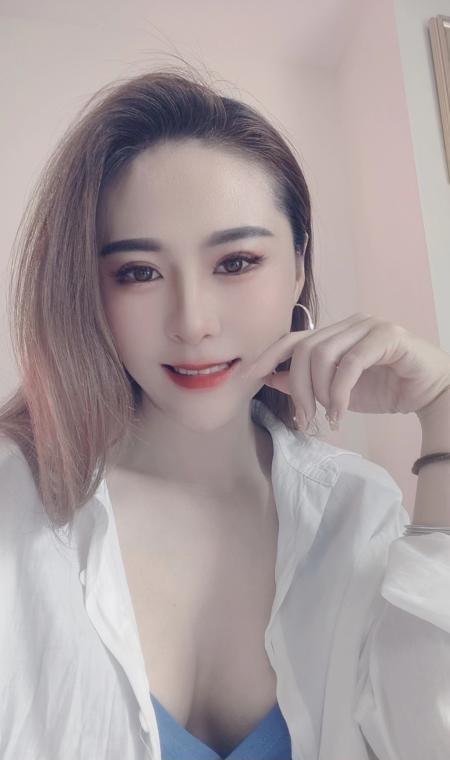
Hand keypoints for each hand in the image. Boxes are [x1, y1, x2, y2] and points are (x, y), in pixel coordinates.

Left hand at [241, 312, 449, 429]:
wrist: (430, 392)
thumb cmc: (385, 389)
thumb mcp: (335, 391)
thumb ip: (304, 382)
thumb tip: (269, 377)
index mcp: (333, 333)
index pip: (291, 339)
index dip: (268, 357)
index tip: (249, 378)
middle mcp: (348, 324)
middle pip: (303, 349)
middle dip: (296, 386)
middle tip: (303, 416)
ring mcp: (368, 326)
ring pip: (323, 354)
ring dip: (319, 391)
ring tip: (326, 415)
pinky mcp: (387, 336)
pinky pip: (351, 362)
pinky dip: (340, 391)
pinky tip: (340, 411)